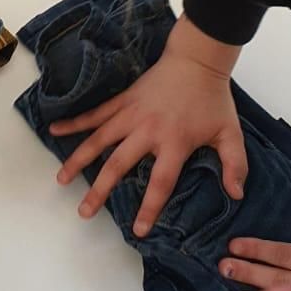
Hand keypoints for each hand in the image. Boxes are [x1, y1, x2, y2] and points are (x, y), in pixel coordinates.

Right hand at [52, 18, 246, 234]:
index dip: (149, 208)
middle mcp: (147, 131)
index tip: (138, 229)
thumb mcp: (230, 133)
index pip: (160, 182)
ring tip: (61, 179)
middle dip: (100, 190)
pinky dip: (74, 122)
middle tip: (84, 212)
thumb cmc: (213, 99)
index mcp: (174, 142)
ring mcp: (131, 114)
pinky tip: (55, 131)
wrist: (197, 61)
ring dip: (78, 159)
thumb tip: (235, 195)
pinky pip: (95, 114)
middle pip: (118, 165)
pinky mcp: (122, 101)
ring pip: (99, 140)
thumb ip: (234, 164)